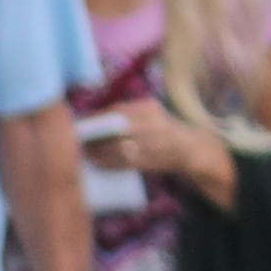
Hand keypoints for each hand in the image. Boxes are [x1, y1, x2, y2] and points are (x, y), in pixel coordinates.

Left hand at [85, 96, 233, 208]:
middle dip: (94, 135)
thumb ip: (126, 113)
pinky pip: (122, 162)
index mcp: (149, 108)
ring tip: (85, 153)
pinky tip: (96, 163)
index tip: (82, 123)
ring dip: (97, 151)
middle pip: (114, 129)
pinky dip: (107, 163)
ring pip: (116, 147)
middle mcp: (152, 123)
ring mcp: (152, 143)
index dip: (96, 118)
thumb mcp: (149, 113)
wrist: (192, 149)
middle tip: (78, 139)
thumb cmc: (163, 129)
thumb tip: (91, 118)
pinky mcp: (150, 160)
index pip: (116, 110)